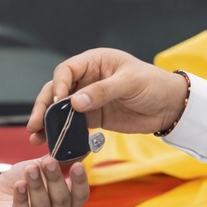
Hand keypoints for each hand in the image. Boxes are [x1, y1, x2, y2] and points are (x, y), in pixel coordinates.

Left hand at [0, 156, 87, 206]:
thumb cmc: (22, 180)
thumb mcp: (40, 168)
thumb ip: (57, 161)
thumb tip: (75, 148)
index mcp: (66, 205)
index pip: (80, 197)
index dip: (80, 182)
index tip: (77, 165)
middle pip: (61, 201)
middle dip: (55, 180)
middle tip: (48, 162)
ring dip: (37, 187)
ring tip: (30, 169)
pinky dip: (21, 199)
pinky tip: (19, 185)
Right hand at [27, 48, 188, 141]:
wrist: (171, 107)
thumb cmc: (153, 84)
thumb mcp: (129, 83)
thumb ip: (101, 92)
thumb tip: (74, 102)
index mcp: (94, 62)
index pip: (66, 70)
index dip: (58, 85)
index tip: (58, 103)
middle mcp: (87, 79)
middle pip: (57, 91)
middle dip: (45, 108)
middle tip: (35, 124)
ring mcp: (89, 99)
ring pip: (62, 110)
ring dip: (49, 124)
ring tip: (36, 138)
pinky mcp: (95, 118)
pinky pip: (75, 125)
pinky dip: (65, 134)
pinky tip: (55, 145)